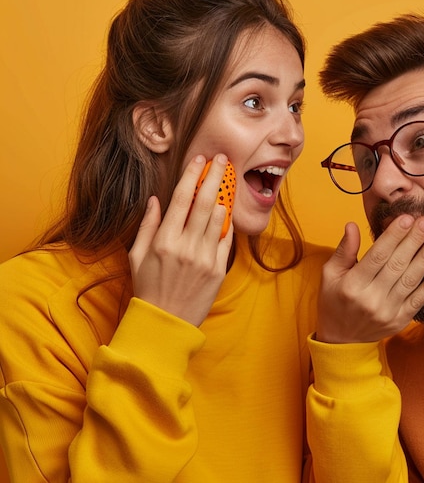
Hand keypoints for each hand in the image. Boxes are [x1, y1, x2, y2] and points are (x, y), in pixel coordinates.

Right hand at [128, 154, 233, 325]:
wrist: (166, 322)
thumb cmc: (148, 287)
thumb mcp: (137, 256)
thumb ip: (148, 225)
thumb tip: (156, 200)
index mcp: (164, 240)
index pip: (181, 198)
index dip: (192, 175)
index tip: (200, 159)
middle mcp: (186, 246)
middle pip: (205, 202)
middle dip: (215, 176)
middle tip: (223, 159)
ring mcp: (205, 258)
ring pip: (219, 217)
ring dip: (224, 195)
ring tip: (227, 180)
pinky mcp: (219, 269)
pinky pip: (227, 239)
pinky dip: (227, 222)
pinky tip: (226, 210)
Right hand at [316, 215, 423, 342]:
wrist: (341, 340)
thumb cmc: (334, 301)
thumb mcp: (330, 275)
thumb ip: (344, 250)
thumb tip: (352, 225)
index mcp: (352, 285)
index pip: (377, 255)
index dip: (393, 236)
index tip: (406, 218)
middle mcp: (371, 299)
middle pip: (397, 265)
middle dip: (413, 241)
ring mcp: (388, 312)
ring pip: (410, 280)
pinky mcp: (400, 321)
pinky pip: (419, 302)